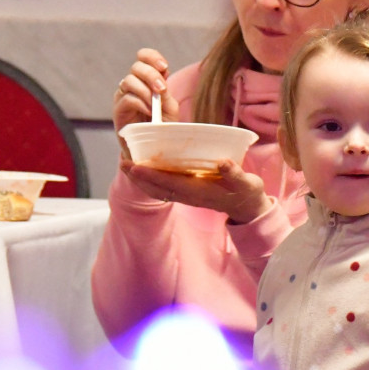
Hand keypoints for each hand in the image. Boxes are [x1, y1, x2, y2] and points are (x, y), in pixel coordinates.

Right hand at [113, 49, 180, 153]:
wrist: (152, 146)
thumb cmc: (162, 126)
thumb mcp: (170, 108)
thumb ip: (166, 94)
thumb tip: (161, 82)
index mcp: (148, 79)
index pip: (144, 57)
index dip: (152, 57)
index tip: (164, 67)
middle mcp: (134, 83)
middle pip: (137, 66)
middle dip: (151, 75)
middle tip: (162, 89)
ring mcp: (124, 95)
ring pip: (129, 80)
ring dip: (145, 91)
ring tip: (154, 105)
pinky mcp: (118, 108)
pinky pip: (126, 98)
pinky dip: (140, 102)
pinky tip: (149, 111)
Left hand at [121, 158, 272, 222]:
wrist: (247, 207)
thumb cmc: (246, 191)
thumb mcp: (246, 182)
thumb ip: (235, 173)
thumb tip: (223, 162)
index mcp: (200, 191)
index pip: (171, 182)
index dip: (153, 175)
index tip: (136, 166)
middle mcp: (189, 195)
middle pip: (158, 187)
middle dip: (140, 176)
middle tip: (122, 162)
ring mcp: (186, 196)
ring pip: (158, 189)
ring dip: (141, 179)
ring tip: (125, 165)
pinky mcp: (186, 193)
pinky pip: (163, 189)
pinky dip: (149, 181)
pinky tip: (141, 172)